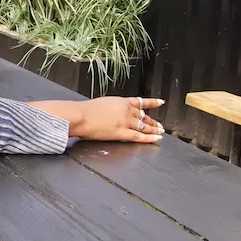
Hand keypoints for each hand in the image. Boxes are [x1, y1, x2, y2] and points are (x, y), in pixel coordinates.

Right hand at [30, 96, 165, 143]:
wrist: (80, 116)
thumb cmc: (84, 111)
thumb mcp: (100, 104)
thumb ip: (110, 108)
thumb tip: (111, 113)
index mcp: (120, 101)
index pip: (140, 102)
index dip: (151, 103)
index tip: (160, 102)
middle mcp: (126, 110)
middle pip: (143, 116)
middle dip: (153, 121)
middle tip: (160, 125)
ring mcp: (125, 121)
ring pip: (144, 126)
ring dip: (154, 129)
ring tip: (160, 132)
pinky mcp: (122, 132)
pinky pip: (139, 136)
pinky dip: (149, 137)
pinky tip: (157, 138)